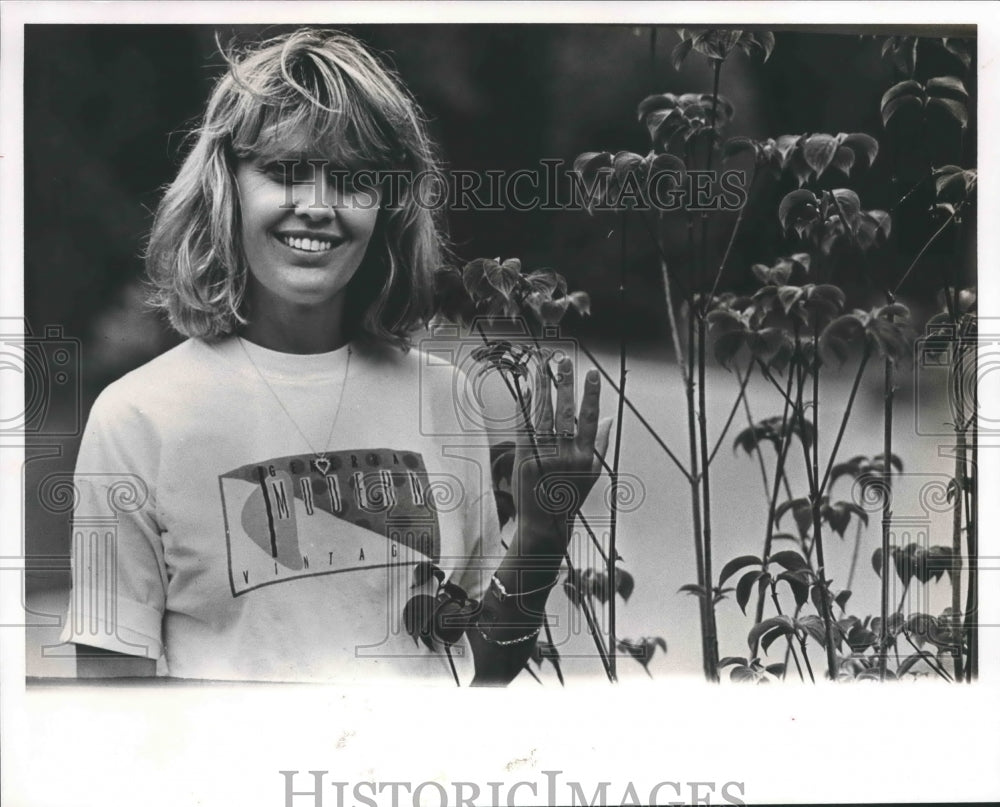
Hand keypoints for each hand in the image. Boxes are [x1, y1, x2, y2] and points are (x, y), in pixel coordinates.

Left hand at [511, 355, 611, 554]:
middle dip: (565, 384)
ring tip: (543, 368)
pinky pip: (524, 426)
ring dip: (543, 389)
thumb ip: (601, 445)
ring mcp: (545, 457)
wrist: (545, 526)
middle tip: (563, 362)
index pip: (590, 419)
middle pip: (566, 412)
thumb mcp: (591, 474)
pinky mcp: (525, 459)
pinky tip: (525, 390)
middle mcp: (566, 455)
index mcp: (586, 457)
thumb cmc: (569, 497)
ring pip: (544, 415)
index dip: (592, 395)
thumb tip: (609, 420)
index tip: (592, 374)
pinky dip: (524, 407)